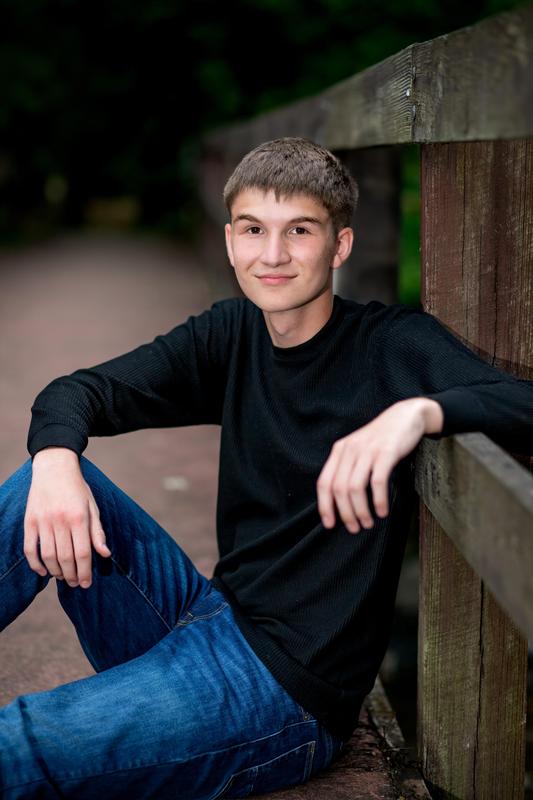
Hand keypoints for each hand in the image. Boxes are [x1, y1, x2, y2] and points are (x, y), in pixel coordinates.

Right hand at [24, 448, 111, 588]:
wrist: (54, 468)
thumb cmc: (77, 489)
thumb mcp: (92, 507)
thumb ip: (97, 532)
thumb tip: (105, 554)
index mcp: (79, 517)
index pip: (83, 552)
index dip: (85, 571)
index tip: (86, 584)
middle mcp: (60, 520)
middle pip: (65, 557)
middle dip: (71, 575)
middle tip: (75, 583)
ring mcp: (43, 521)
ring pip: (48, 556)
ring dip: (56, 571)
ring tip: (63, 577)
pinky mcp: (29, 521)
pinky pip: (30, 548)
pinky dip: (35, 563)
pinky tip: (43, 572)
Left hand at [316, 398, 441, 532]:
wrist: (406, 415)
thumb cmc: (382, 438)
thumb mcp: (359, 449)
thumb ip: (348, 468)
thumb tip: (342, 502)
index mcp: (339, 450)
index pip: (324, 482)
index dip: (324, 506)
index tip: (329, 524)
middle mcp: (350, 450)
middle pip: (339, 489)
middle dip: (345, 513)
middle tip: (355, 528)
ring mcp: (367, 450)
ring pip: (355, 488)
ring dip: (360, 511)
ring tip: (368, 522)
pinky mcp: (386, 452)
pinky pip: (377, 481)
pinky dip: (378, 500)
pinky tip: (382, 511)